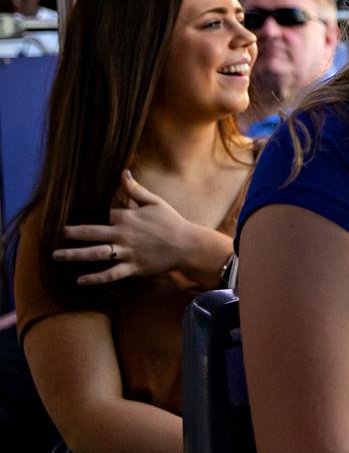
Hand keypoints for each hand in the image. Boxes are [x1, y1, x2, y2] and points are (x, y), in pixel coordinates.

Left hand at [55, 171, 225, 286]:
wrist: (188, 246)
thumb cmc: (172, 222)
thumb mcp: (155, 202)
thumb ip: (135, 189)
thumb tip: (123, 172)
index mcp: (127, 217)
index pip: (105, 215)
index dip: (99, 216)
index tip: (90, 218)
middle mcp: (123, 234)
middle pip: (91, 233)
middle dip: (72, 234)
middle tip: (56, 235)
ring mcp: (127, 252)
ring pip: (96, 253)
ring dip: (75, 255)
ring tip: (57, 256)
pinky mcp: (133, 268)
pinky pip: (110, 274)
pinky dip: (95, 278)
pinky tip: (80, 280)